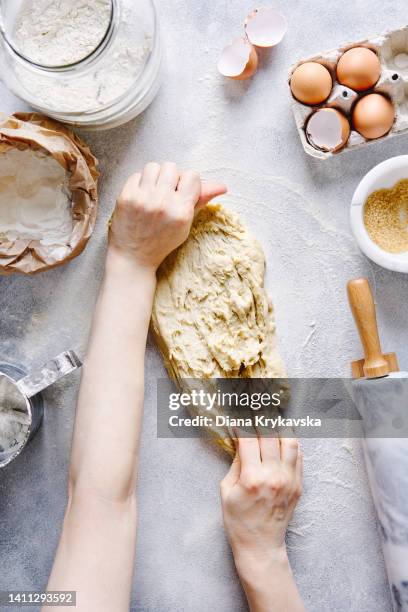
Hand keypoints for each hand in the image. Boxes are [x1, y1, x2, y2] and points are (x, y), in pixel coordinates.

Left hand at [109, 162, 226, 270]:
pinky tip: (141, 197)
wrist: (134, 257)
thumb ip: (201, 201)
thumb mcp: (186, 224)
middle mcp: (163, 203)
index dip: (188, 182)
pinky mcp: (126, 197)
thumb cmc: (162, 242)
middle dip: (171, 177)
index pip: (192, 175)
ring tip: (153, 192)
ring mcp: (142, 199)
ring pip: (153, 166)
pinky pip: (136, 175)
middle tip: (166, 192)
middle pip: (172, 167)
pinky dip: (140, 183)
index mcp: (181, 211)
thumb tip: (222, 186)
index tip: (182, 192)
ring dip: (155, 177)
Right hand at [220, 433, 303, 611]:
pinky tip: (283, 437)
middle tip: (256, 410)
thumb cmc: (238, 521)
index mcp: (252, 477)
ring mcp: (289, 479)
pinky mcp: (298, 485)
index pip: (249, 439)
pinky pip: (299, 456)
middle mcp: (274, 475)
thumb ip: (236, 463)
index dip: (242, 424)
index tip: (239, 416)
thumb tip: (241, 441)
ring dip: (280, 427)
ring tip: (272, 419)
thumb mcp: (226, 491)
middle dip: (261, 419)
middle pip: (270, 435)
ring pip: (290, 441)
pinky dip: (291, 443)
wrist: (260, 546)